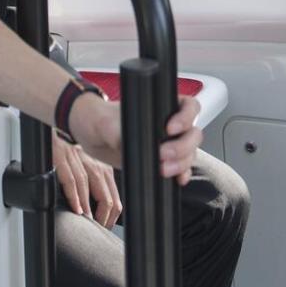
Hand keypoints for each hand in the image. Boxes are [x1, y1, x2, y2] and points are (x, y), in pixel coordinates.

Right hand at [51, 132, 122, 226]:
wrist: (46, 136)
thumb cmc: (64, 157)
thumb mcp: (84, 170)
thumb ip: (92, 186)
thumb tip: (96, 211)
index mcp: (100, 166)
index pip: (112, 194)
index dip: (111, 213)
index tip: (105, 225)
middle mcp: (91, 161)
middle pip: (105, 192)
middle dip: (103, 214)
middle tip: (98, 227)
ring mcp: (76, 158)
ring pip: (88, 185)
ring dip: (89, 207)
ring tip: (89, 221)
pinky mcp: (61, 157)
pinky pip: (70, 179)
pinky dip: (75, 196)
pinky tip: (76, 208)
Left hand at [71, 94, 203, 186]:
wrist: (92, 137)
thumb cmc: (101, 119)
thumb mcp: (106, 122)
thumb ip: (116, 131)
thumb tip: (129, 145)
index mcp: (163, 106)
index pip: (189, 107)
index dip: (186, 117)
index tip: (170, 128)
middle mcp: (171, 124)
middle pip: (193, 134)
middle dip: (182, 147)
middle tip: (162, 155)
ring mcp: (168, 143)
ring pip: (189, 153)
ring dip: (182, 163)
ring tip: (163, 170)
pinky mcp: (163, 161)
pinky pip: (182, 168)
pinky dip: (182, 174)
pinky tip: (177, 180)